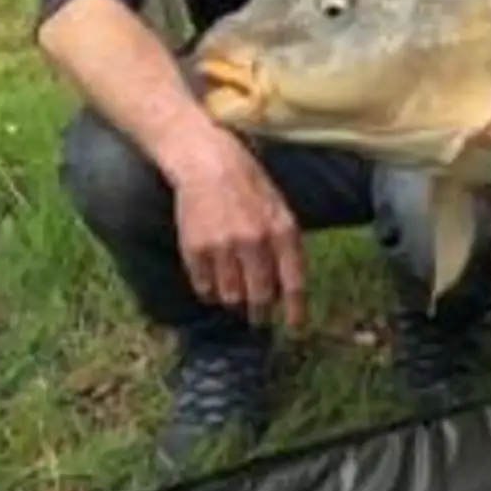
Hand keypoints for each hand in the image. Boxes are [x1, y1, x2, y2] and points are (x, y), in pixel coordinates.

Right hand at [169, 131, 305, 328]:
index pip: (293, 282)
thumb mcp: (280, 211)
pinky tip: (213, 281)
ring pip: (231, 297)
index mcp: (282, 231)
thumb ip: (286, 247)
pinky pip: (204, 288)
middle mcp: (254, 241)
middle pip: (260, 297)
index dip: (294, 310)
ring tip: (235, 295)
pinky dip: (210, 292)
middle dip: (261, 314)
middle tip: (259, 320)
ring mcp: (224, 246)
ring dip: (234, 302)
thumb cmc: (250, 188)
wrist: (208, 163)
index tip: (294, 327)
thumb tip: (286, 290)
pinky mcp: (196, 249)